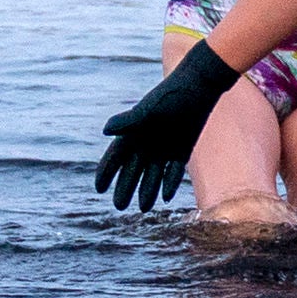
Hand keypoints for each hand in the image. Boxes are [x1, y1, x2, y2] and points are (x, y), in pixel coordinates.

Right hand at [95, 44, 240, 209]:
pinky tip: (166, 197)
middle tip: (119, 207)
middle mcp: (146, 143)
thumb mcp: (148, 111)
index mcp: (133, 133)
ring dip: (148, 191)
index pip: (114, 158)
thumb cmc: (170, 97)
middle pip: (132, 171)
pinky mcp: (182, 150)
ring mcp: (164, 148)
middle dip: (125, 188)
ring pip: (153, 175)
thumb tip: (106, 131)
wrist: (198, 88)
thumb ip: (128, 122)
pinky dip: (169, 183)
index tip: (98, 189)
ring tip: (143, 209)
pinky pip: (173, 171)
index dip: (105, 173)